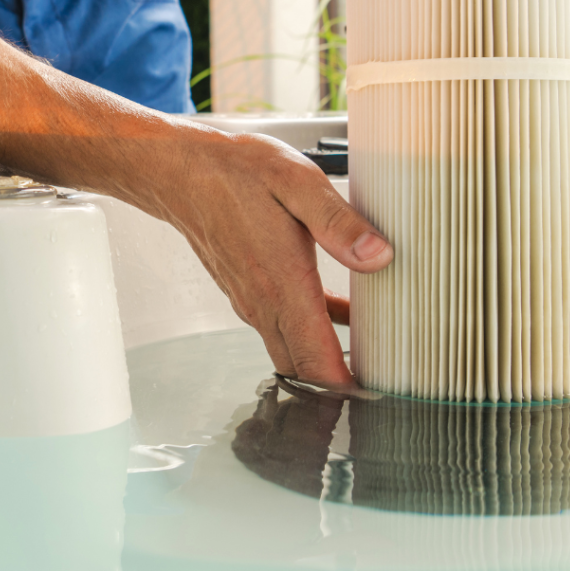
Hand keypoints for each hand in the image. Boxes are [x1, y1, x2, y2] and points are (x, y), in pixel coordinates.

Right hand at [146, 125, 393, 385]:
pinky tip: (342, 313)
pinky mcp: (249, 292)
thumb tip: (378, 257)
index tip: (381, 398)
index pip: (317, 363)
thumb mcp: (298, 182)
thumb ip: (339, 223)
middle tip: (386, 382)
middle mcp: (264, 303)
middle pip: (306, 370)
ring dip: (327, 362)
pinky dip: (312, 334)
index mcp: (283, 284)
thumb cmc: (237, 173)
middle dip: (341, 388)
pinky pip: (284, 329)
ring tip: (372, 355)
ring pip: (293, 352)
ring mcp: (253, 302)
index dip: (349, 390)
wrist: (183, 172)